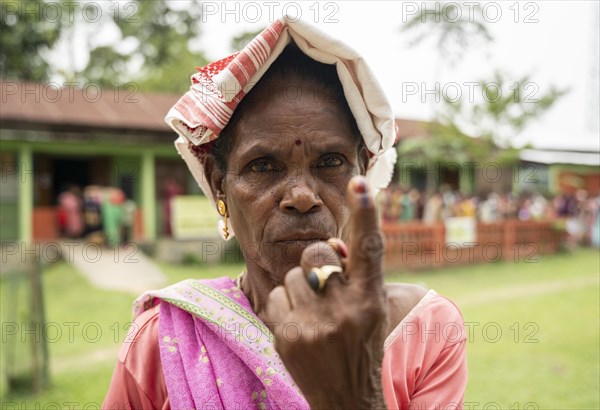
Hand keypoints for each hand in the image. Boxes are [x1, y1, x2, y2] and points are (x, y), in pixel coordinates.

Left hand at [263, 175, 387, 408]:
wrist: (347, 399)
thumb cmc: (360, 346)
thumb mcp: (369, 310)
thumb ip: (353, 275)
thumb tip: (330, 244)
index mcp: (370, 300)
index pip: (370, 250)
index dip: (366, 213)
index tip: (359, 182)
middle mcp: (344, 310)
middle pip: (316, 254)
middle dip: (316, 263)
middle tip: (324, 287)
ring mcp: (313, 325)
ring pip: (291, 276)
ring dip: (299, 290)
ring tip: (314, 317)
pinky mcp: (287, 336)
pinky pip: (274, 296)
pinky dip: (284, 308)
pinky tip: (299, 328)